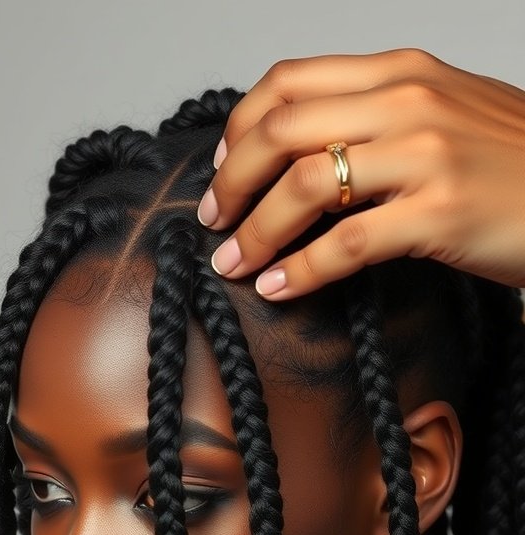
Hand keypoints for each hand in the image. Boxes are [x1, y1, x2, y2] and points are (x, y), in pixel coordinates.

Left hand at [197, 49, 524, 297]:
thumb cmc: (515, 166)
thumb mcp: (446, 116)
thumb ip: (380, 121)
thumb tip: (309, 155)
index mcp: (402, 73)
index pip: (290, 83)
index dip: (241, 128)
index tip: (224, 168)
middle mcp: (408, 102)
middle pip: (282, 130)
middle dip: (232, 180)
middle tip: (214, 219)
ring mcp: (425, 155)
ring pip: (305, 184)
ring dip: (255, 229)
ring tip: (234, 260)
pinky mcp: (439, 212)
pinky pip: (345, 243)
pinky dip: (299, 270)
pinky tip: (277, 288)